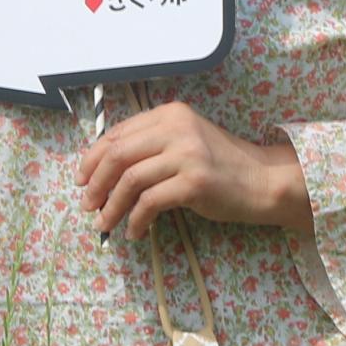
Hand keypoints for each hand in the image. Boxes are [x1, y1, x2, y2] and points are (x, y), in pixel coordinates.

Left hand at [75, 101, 309, 241]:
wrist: (262, 181)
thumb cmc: (221, 165)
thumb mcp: (185, 142)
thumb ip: (151, 145)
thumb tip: (103, 169)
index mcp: (170, 114)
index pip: (117, 134)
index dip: (93, 158)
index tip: (82, 179)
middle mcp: (177, 128)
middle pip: (118, 155)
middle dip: (96, 183)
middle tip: (88, 205)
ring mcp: (187, 154)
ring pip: (130, 180)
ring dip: (112, 206)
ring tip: (105, 223)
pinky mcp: (195, 182)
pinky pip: (151, 203)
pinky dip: (136, 220)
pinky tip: (134, 232)